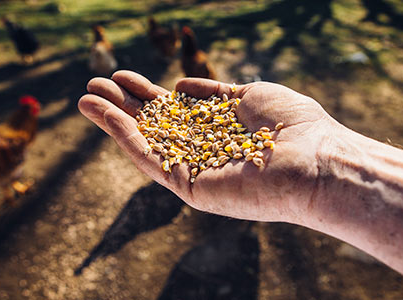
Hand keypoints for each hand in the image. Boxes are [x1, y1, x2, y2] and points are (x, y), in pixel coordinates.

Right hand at [78, 71, 339, 223]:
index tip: (123, 77)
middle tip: (93, 84)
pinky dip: (127, 138)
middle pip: (153, 126)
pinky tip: (107, 116)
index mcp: (215, 130)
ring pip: (145, 144)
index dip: (146, 94)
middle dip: (123, 106)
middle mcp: (201, 151)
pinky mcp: (191, 188)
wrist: (316, 159)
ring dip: (114, 121)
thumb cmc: (292, 124)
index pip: (172, 111)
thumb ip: (212, 93)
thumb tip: (178, 85)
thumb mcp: (248, 96)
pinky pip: (152, 161)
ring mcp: (194, 171)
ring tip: (85, 98)